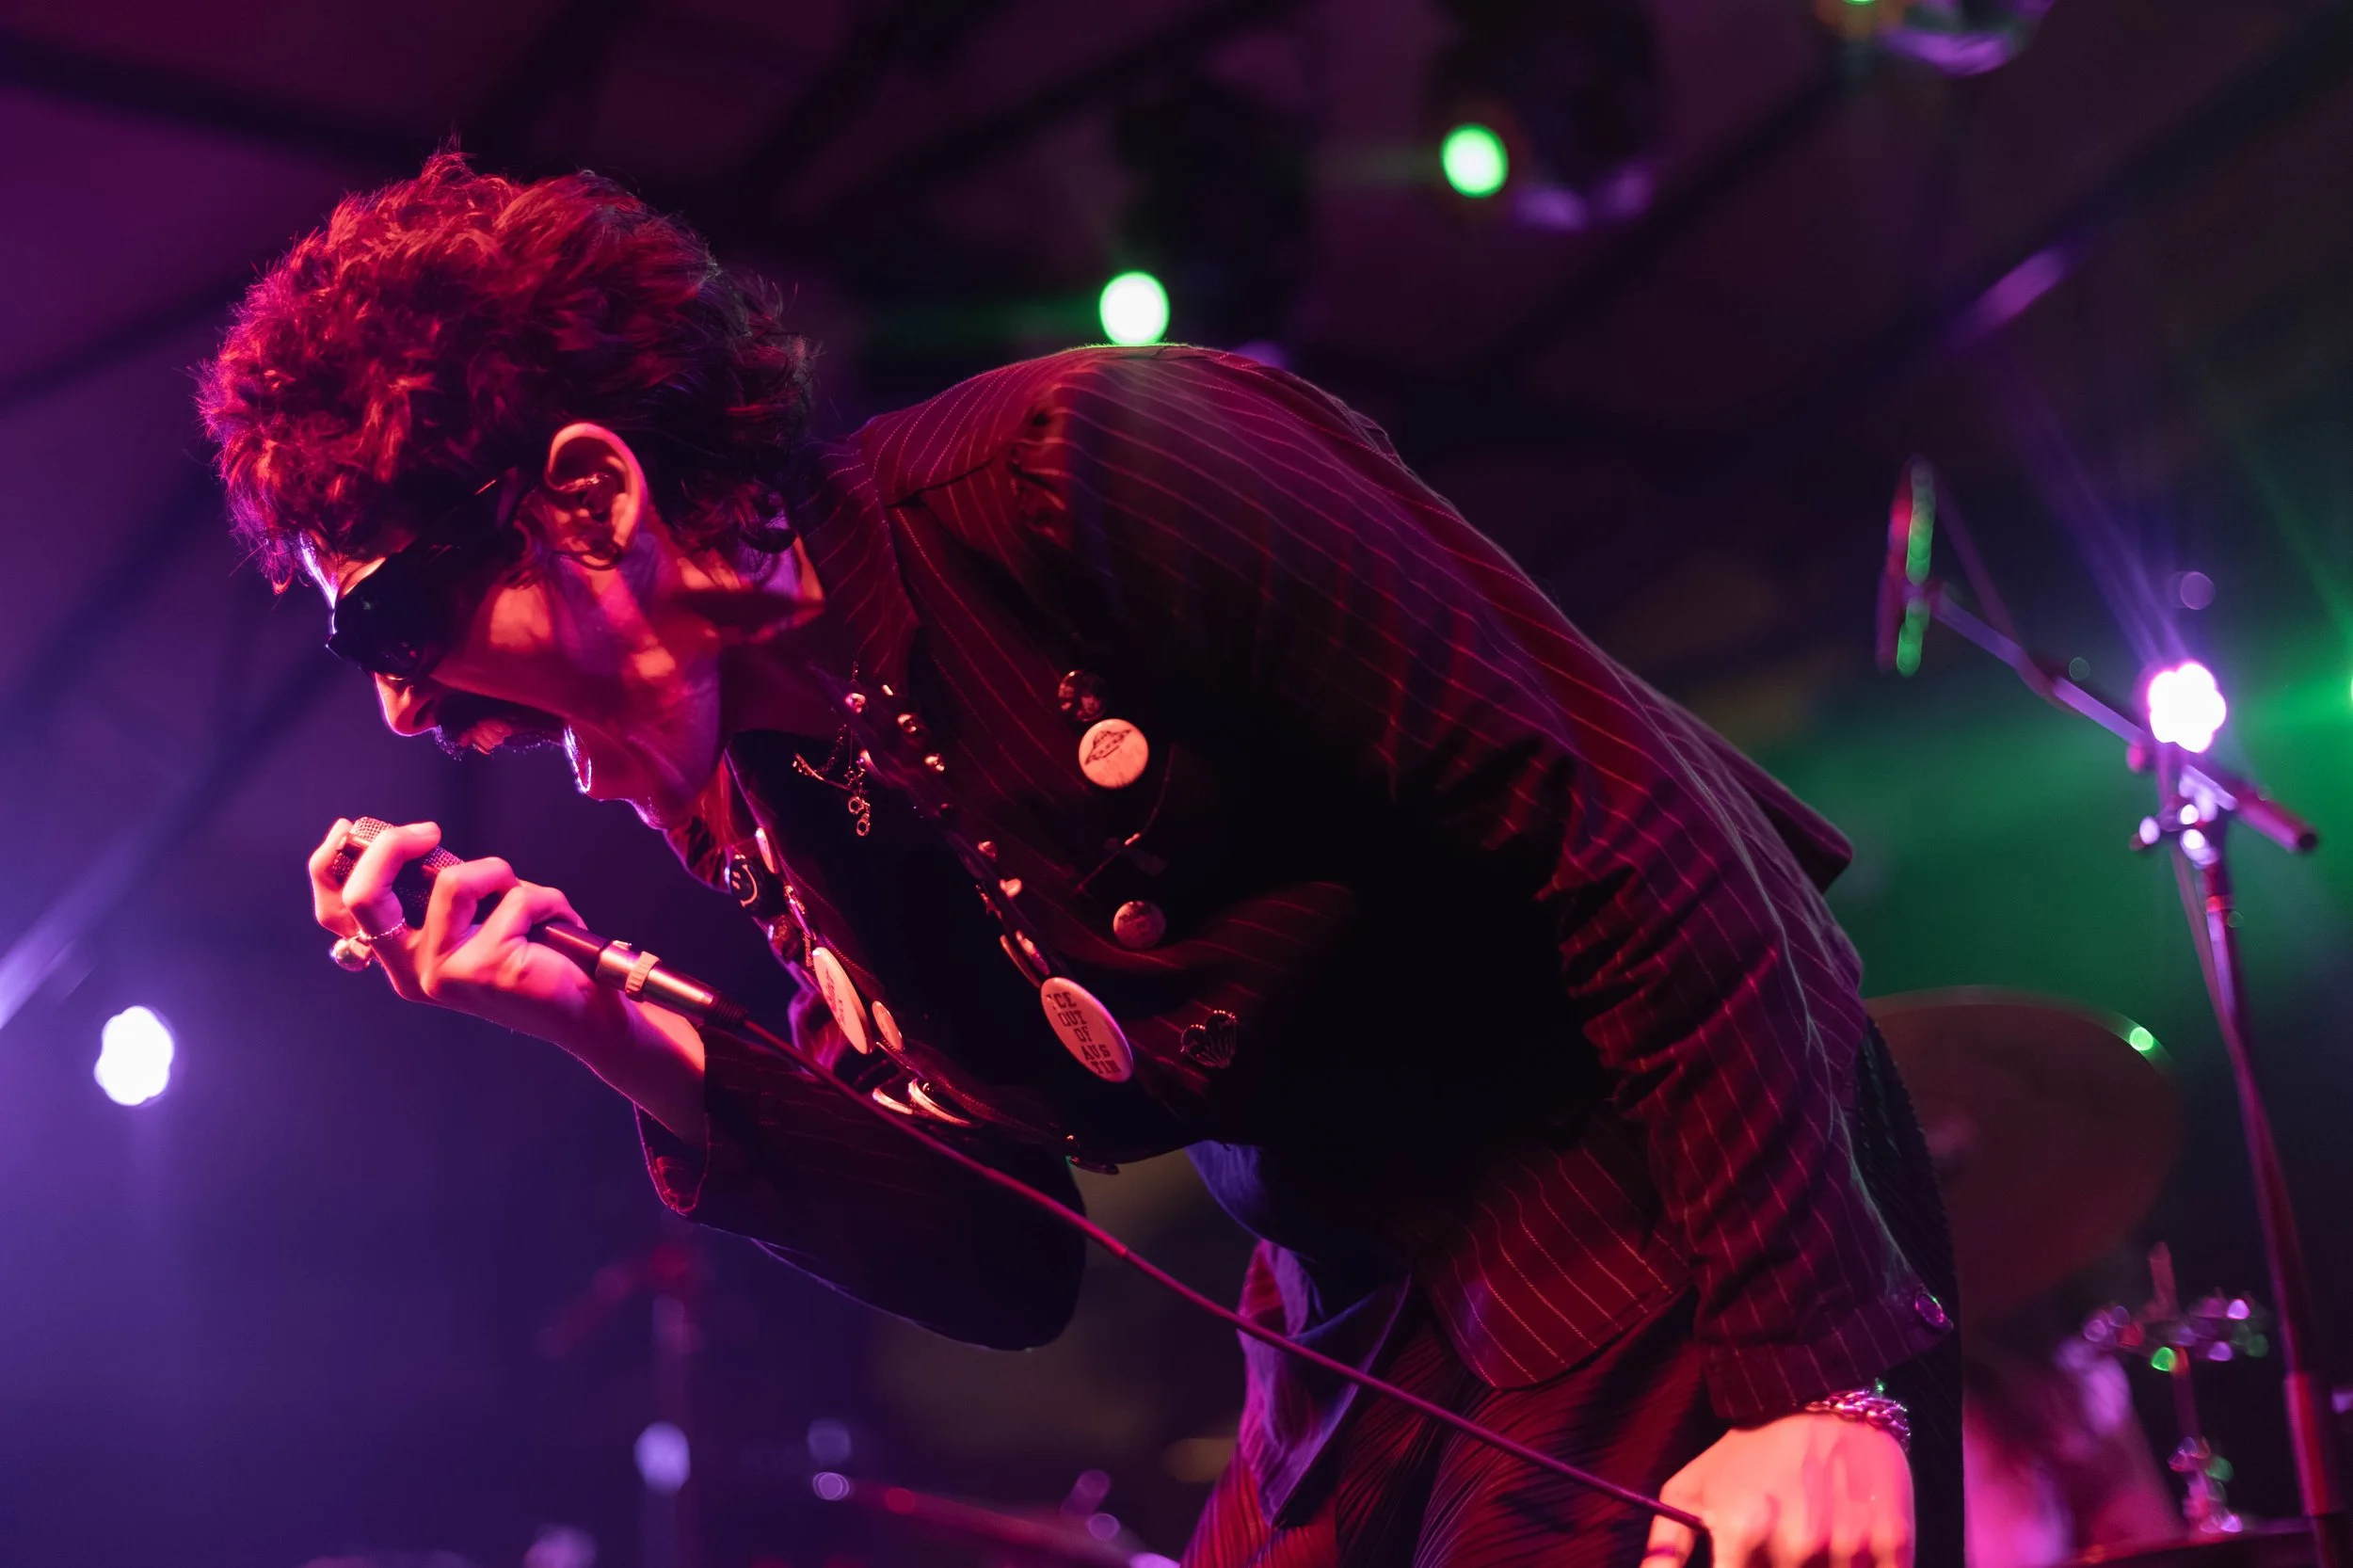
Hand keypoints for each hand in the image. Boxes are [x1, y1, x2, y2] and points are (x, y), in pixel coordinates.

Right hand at [307, 818, 706, 1140]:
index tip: (349, 829)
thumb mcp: (475, 917)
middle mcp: (411, 971)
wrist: (585, 1013)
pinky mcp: (486, 969)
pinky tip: (558, 926)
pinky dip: (547, 900)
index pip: (338, 913)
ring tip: (530, 902)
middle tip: (430, 831)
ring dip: (502, 875)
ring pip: (453, 882)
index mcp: (400, 956)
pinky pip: (515, 899)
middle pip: (365, 896)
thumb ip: (440, 891)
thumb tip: (418, 842)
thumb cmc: (533, 955)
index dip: (330, 865)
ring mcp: (445, 974)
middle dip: (391, 847)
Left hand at [1644, 1412, 1912, 1567]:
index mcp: (1741, 1533)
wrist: (1817, 1396)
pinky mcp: (1894, 1541)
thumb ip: (1665, 1548)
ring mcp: (1849, 1545)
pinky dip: (1864, 1567)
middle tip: (1782, 1543)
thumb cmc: (1746, 1452)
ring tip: (1813, 1537)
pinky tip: (1848, 1543)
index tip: (1749, 1563)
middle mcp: (1796, 1544)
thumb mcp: (1689, 1491)